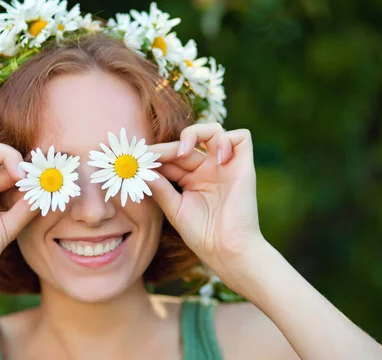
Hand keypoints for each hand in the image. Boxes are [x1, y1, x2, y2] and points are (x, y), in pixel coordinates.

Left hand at [149, 123, 264, 279]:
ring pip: (213, 130)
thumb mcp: (174, 208)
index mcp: (191, 178)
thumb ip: (160, 187)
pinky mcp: (244, 166)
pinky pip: (241, 137)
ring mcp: (226, 166)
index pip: (172, 157)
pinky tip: (216, 159)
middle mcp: (208, 169)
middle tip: (151, 155)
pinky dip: (227, 140)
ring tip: (182, 153)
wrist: (227, 251)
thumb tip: (141, 170)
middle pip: (187, 142)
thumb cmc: (202, 235)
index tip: (137, 158)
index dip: (156, 154)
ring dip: (195, 134)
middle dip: (167, 147)